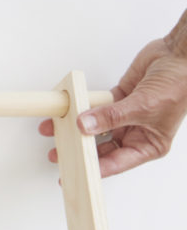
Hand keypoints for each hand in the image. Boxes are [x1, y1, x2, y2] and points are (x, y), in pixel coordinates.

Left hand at [39, 39, 186, 176]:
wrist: (180, 56)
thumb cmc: (179, 85)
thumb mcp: (143, 107)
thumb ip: (111, 117)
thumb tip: (86, 126)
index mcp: (150, 144)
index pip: (117, 162)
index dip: (95, 169)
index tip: (75, 174)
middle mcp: (137, 132)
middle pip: (103, 147)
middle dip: (80, 149)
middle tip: (58, 154)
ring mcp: (126, 115)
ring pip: (96, 126)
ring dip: (77, 127)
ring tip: (55, 132)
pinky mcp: (118, 98)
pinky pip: (96, 106)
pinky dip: (82, 108)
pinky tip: (68, 112)